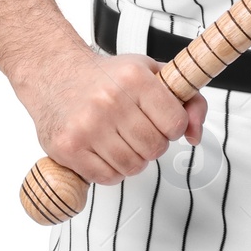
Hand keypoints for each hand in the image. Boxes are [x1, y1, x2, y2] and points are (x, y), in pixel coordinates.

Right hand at [19, 42, 207, 185]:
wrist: (55, 73)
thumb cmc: (106, 76)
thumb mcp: (150, 72)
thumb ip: (186, 99)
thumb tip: (196, 135)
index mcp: (135, 78)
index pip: (175, 123)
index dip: (172, 126)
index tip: (160, 119)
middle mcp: (111, 100)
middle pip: (155, 148)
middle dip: (152, 143)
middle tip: (138, 129)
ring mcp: (87, 126)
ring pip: (133, 167)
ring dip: (132, 159)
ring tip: (120, 139)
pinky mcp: (69, 148)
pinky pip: (107, 178)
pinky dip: (111, 170)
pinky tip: (104, 150)